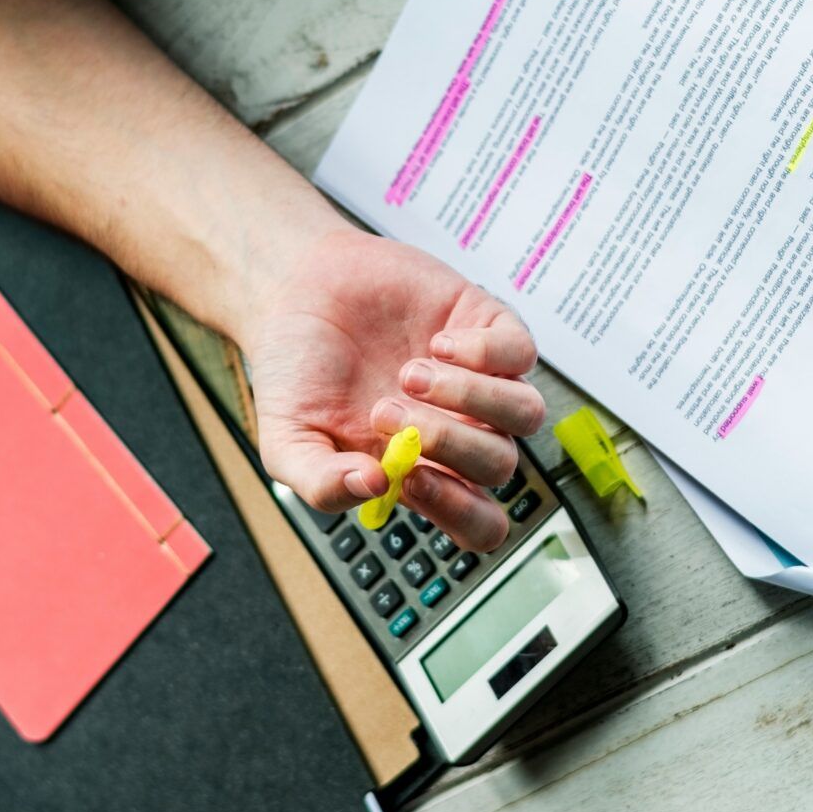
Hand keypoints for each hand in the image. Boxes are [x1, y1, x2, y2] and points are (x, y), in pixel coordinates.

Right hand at [245, 228, 547, 550]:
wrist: (295, 289)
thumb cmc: (296, 370)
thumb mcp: (286, 439)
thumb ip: (318, 481)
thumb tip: (372, 488)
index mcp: (421, 472)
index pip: (479, 522)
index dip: (460, 511)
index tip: (412, 478)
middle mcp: (460, 432)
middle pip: (499, 466)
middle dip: (445, 442)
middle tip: (383, 411)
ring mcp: (478, 381)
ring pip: (526, 414)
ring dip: (470, 399)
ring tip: (410, 373)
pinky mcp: (486, 328)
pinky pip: (521, 355)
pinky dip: (482, 353)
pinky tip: (435, 343)